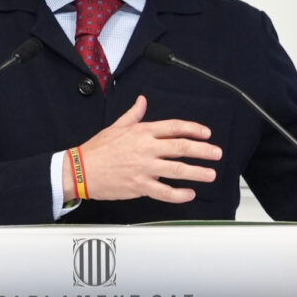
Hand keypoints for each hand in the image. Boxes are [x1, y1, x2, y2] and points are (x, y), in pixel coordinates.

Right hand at [66, 95, 223, 203]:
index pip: (174, 127)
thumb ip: (134, 114)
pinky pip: (164, 192)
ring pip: (177, 170)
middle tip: (216, 153)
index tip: (206, 134)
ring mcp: (144, 168)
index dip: (194, 129)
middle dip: (203, 150)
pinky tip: (189, 194)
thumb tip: (142, 101)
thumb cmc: (97, 149)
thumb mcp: (116, 126)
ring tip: (210, 174)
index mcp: (142, 132)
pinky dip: (179, 194)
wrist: (80, 170)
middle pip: (181, 147)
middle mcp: (146, 149)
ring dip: (197, 172)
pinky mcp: (140, 186)